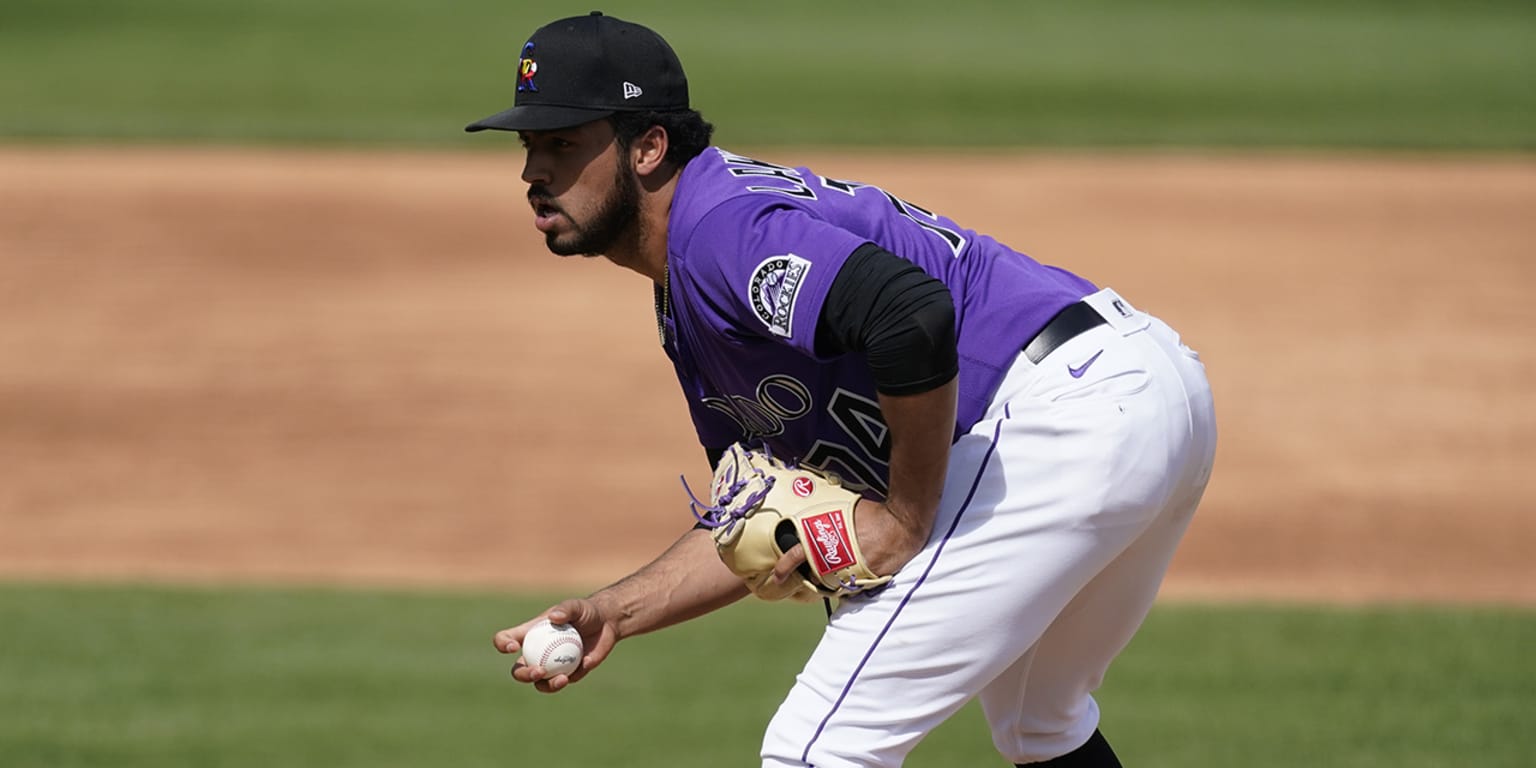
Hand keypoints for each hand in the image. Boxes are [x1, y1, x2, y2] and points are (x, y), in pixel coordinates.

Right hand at [492, 597, 618, 693]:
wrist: (606, 624)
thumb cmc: (585, 611)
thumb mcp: (576, 606)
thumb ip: (565, 609)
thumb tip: (554, 618)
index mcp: (529, 634)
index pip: (506, 639)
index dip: (503, 644)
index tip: (513, 647)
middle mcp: (535, 653)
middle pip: (519, 670)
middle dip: (524, 674)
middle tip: (539, 671)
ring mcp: (550, 666)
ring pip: (539, 683)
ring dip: (547, 685)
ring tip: (562, 679)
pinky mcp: (567, 675)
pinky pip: (564, 681)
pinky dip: (572, 676)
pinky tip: (585, 665)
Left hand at [769, 499, 926, 587]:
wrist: (903, 523)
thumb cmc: (876, 514)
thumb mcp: (845, 512)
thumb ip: (830, 523)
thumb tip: (819, 525)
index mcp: (829, 541)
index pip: (799, 555)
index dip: (785, 566)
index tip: (778, 576)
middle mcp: (839, 560)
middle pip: (817, 576)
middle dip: (814, 576)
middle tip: (815, 573)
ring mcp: (854, 572)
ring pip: (835, 586)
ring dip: (833, 581)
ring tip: (839, 572)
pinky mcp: (870, 580)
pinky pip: (855, 587)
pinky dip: (853, 583)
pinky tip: (857, 575)